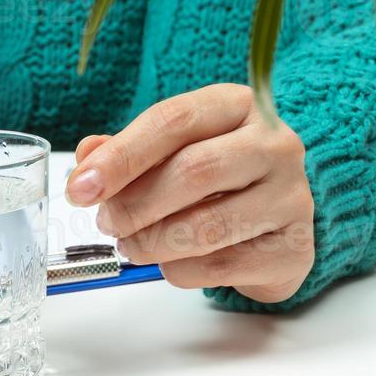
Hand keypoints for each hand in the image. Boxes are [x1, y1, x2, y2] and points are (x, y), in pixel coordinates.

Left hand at [66, 84, 314, 302]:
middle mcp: (274, 144)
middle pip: (192, 172)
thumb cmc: (214, 172)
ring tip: (132, 245)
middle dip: (134, 204)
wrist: (276, 214)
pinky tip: (170, 262)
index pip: (172, 121)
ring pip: (206, 226)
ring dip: (152, 242)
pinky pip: (222, 265)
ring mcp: (292, 196)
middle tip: (107, 222)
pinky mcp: (296, 247)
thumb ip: (125, 151)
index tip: (80, 188)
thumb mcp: (171, 147)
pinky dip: (180, 270)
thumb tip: (86, 158)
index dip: (120, 156)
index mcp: (236, 105)